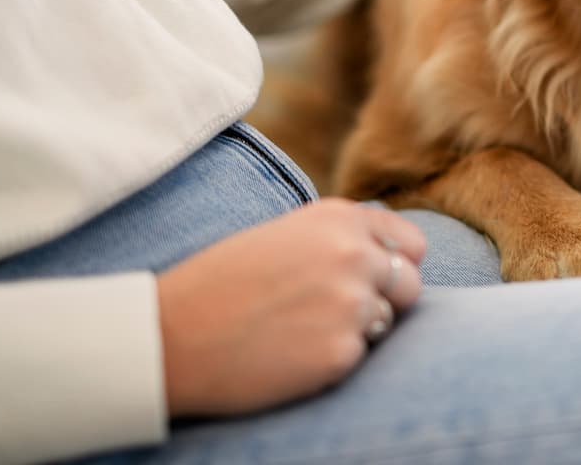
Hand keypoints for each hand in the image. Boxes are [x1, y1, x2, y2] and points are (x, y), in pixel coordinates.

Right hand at [155, 198, 424, 417]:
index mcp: (338, 218)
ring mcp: (351, 303)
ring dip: (357, 330)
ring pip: (387, 323)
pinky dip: (332, 361)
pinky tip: (290, 354)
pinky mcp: (341, 352)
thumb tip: (387, 258)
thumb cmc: (219, 284)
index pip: (411, 244)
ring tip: (301, 329)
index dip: (397, 266)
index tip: (379, 281)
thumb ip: (337, 239)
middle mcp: (354, 253)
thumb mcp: (284, 236)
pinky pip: (359, 359)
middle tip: (337, 313)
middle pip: (410, 283)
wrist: (169, 336)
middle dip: (387, 301)